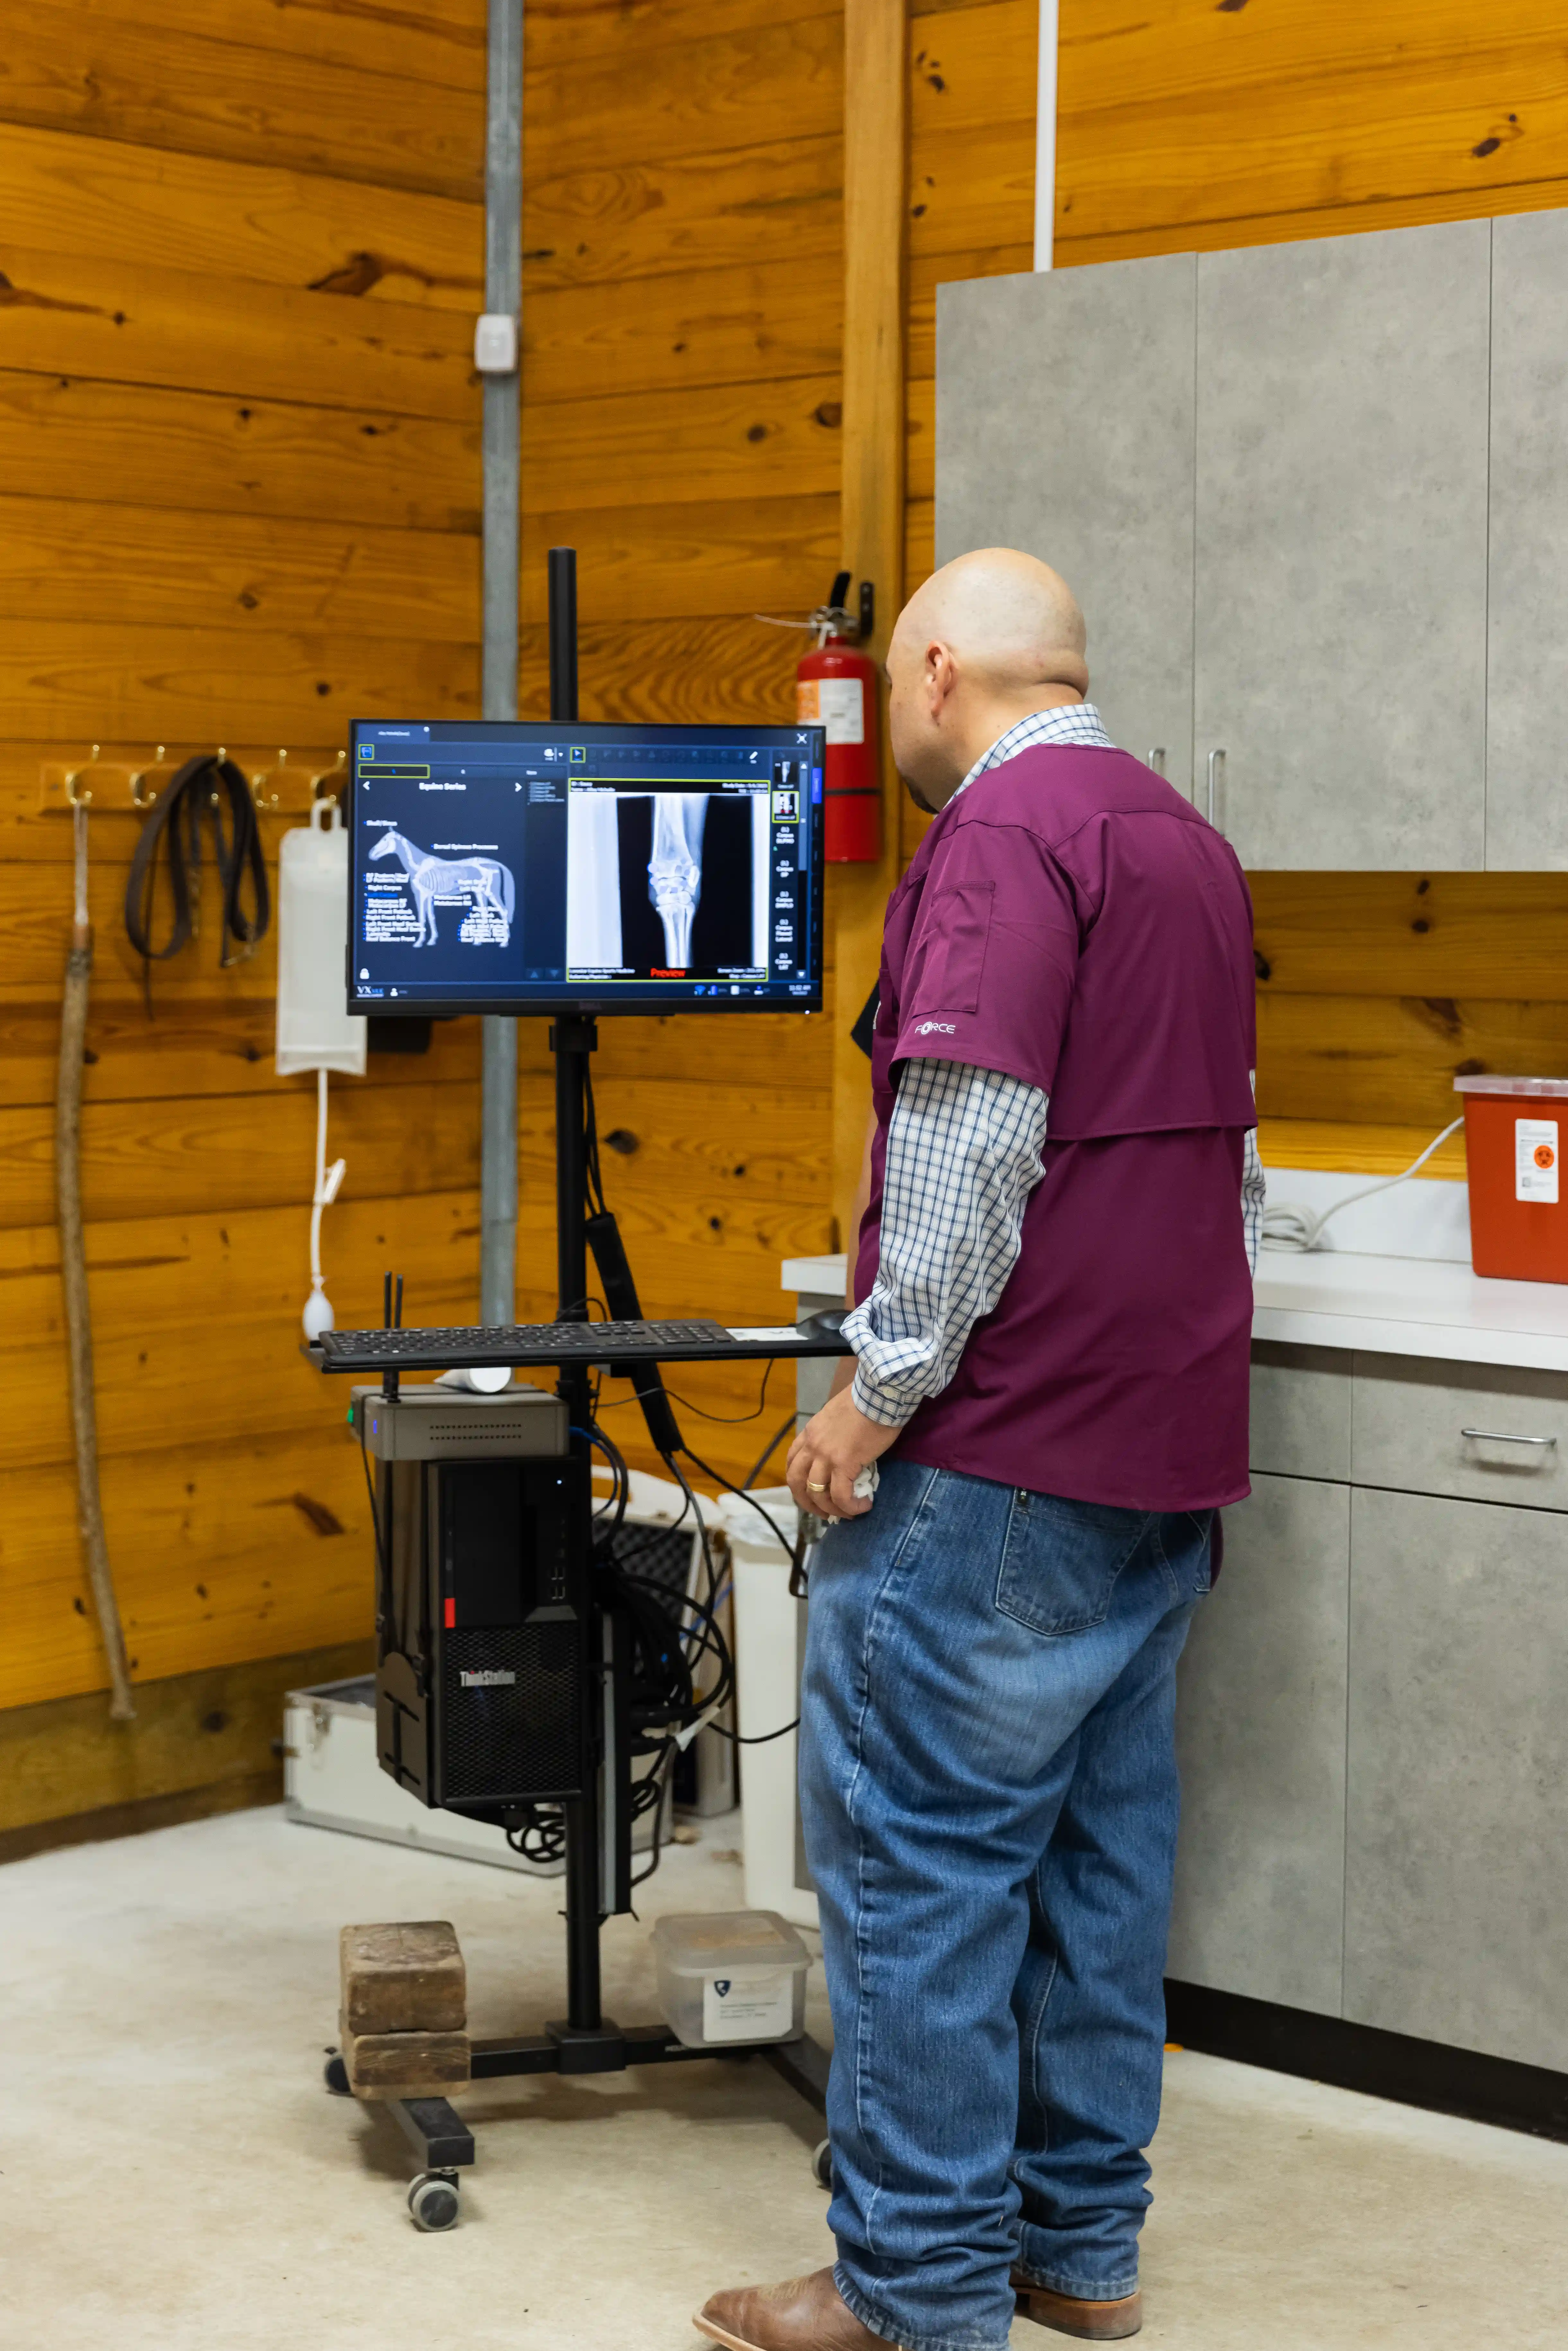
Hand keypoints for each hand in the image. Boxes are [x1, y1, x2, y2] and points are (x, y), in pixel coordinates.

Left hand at [787, 1384, 901, 1519]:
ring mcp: (825, 1456)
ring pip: (817, 1494)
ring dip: (830, 1510)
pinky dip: (850, 1507)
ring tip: (848, 1514)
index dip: (798, 1482)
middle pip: (796, 1483)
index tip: (810, 1492)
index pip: (792, 1462)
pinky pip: (841, 1495)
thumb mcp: (836, 1415)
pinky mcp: (844, 1464)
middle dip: (807, 1503)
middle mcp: (812, 1446)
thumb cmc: (865, 1401)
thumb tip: (843, 1448)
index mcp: (809, 1433)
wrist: (878, 1394)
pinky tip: (864, 1506)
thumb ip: (832, 1433)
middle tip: (824, 1513)